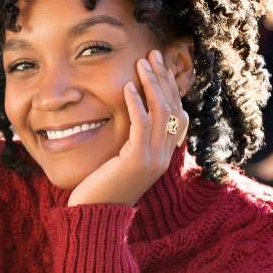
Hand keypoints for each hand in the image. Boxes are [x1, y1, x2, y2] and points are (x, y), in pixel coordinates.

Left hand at [67, 49, 188, 206]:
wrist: (94, 217)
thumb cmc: (101, 188)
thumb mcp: (120, 160)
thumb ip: (130, 141)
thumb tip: (128, 117)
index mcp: (163, 155)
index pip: (178, 114)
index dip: (171, 88)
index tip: (159, 66)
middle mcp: (164, 157)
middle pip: (173, 108)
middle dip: (163, 78)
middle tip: (153, 54)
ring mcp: (153, 160)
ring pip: (162, 113)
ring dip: (152, 84)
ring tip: (142, 62)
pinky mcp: (137, 161)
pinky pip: (142, 125)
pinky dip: (137, 103)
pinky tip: (128, 86)